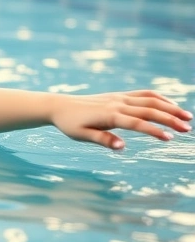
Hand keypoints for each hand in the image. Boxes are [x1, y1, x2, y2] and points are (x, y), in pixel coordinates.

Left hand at [51, 90, 191, 149]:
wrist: (59, 106)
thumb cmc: (70, 124)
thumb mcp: (82, 135)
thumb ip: (103, 140)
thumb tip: (122, 147)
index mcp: (109, 116)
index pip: (137, 123)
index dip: (154, 131)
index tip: (169, 139)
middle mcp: (117, 104)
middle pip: (149, 110)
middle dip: (170, 118)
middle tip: (187, 128)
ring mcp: (119, 98)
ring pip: (150, 100)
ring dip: (170, 107)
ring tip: (187, 117)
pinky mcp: (119, 95)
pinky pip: (143, 94)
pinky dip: (159, 98)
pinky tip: (171, 105)